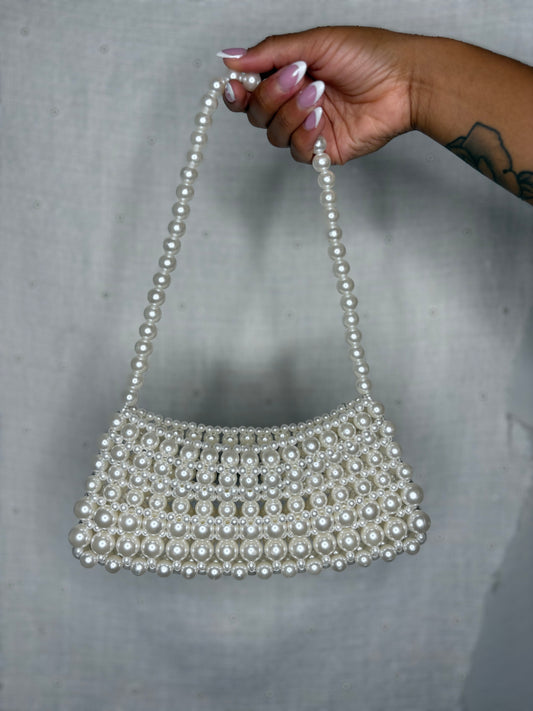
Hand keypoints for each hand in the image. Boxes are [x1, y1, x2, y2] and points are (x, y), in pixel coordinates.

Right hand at [218, 26, 418, 163]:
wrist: (405, 82)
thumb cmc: (369, 55)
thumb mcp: (316, 42)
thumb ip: (271, 52)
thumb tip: (230, 57)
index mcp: (289, 74)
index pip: (249, 90)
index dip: (239, 91)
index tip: (238, 85)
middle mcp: (294, 102)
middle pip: (256, 114)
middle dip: (271, 96)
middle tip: (298, 78)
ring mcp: (308, 126)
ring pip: (274, 134)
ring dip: (291, 112)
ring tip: (319, 94)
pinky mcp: (322, 149)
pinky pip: (296, 151)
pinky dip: (304, 133)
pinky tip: (322, 117)